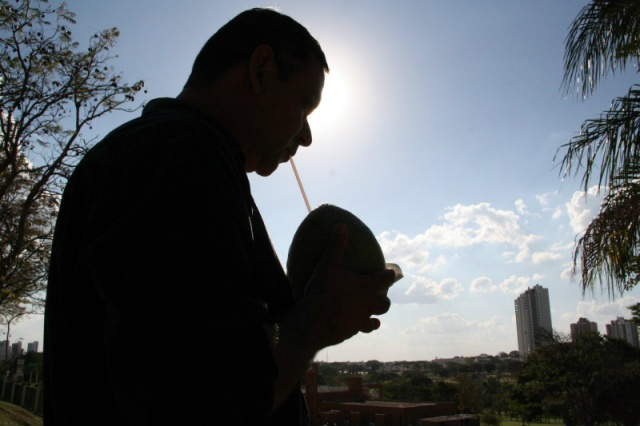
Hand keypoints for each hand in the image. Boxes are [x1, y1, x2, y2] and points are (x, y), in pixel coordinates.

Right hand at [302, 222, 394, 347]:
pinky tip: (353, 329)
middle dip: (384, 301)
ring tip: (375, 320)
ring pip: (374, 322)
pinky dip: (358, 329)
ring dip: (375, 319)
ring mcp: (360, 320)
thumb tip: (341, 225)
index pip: (385, 279)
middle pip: (384, 305)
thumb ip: (336, 245)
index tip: (392, 273)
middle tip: (381, 298)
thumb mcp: (329, 264)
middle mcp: (367, 305)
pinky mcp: (350, 332)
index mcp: (366, 287)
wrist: (316, 320)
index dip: (389, 275)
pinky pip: (358, 331)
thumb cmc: (325, 290)